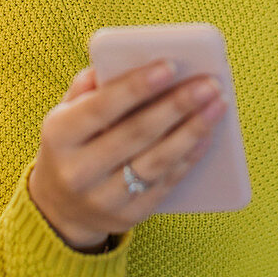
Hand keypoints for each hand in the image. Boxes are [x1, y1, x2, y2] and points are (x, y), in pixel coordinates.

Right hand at [28, 61, 226, 250]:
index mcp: (59, 135)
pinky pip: (165, 184)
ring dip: (193, 130)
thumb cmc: (71, 143)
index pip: (101, 106)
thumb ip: (89, 85)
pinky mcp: (128, 216)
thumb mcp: (66, 111)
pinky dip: (190, 157)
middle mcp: (78, 171)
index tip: (170, 65)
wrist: (59, 207)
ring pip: (157, 161)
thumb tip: (124, 59)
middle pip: (136, 133)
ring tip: (218, 105)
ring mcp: (103, 198)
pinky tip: (208, 135)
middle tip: (209, 83)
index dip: (136, 86)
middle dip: (177, 105)